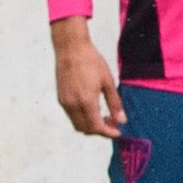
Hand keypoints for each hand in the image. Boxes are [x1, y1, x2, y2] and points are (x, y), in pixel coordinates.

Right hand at [51, 18, 122, 137]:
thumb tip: (121, 120)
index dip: (108, 133)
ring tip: (104, 116)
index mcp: (86, 101)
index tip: (117, 132)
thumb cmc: (92, 62)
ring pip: (77, 124)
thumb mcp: (108, 82)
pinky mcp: (61, 98)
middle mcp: (73, 105)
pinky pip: (71, 116)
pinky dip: (82, 118)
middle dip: (100, 130)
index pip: (96, 127)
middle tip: (113, 123)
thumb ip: (115, 103)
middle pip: (86, 129)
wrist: (71, 49)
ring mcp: (64, 102)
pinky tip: (93, 109)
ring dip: (90, 125)